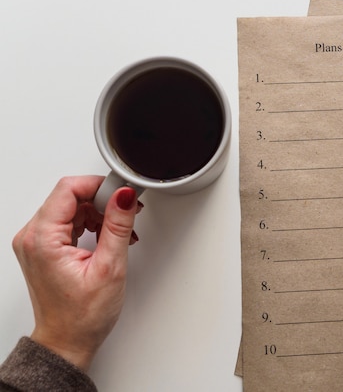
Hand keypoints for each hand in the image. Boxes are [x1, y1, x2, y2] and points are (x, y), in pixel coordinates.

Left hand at [12, 176, 139, 370]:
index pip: (68, 189)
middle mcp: (32, 237)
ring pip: (70, 207)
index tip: (122, 193)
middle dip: (102, 200)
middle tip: (125, 214)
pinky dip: (90, 223)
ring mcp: (36, 242)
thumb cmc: (82, 316)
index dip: (100, 186)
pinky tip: (106, 237)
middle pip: (69, 196)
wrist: (67, 342)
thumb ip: (118, 226)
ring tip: (119, 231)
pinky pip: (67, 221)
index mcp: (42, 239)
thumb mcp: (110, 267)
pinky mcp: (43, 247)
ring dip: (98, 213)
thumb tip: (125, 196)